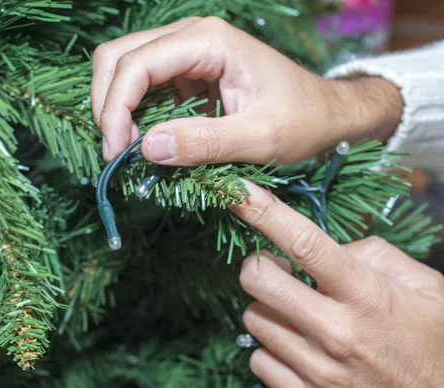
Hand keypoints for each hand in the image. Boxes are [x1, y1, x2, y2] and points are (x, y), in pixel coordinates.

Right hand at [91, 16, 402, 164]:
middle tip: (117, 153)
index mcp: (209, 41)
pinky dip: (132, 115)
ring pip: (122, 70)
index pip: (137, 63)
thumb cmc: (304, 120)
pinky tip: (143, 143)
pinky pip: (142, 89)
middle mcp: (190, 37)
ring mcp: (185, 54)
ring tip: (128, 152)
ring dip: (115, 110)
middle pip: (117, 57)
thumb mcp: (261, 138)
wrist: (326, 113)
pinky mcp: (184, 75)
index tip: (117, 153)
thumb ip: (205, 142)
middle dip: (106, 105)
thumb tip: (147, 148)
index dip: (116, 108)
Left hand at [231, 181, 443, 387]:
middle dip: (257, 266)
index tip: (239, 192)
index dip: (265, 212)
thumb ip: (375, 255)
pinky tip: (298, 347)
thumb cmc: (432, 344)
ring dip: (269, 310)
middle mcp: (335, 332)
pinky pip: (258, 359)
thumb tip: (332, 248)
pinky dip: (271, 349)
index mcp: (366, 295)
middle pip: (257, 280)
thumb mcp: (426, 289)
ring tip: (299, 314)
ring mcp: (317, 369)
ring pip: (254, 319)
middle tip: (276, 268)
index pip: (304, 243)